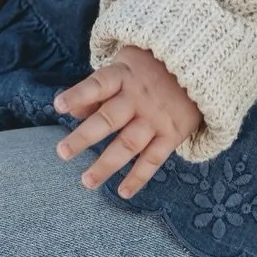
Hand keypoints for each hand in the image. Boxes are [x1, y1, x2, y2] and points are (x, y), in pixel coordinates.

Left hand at [54, 46, 200, 198]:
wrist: (199, 65)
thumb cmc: (151, 66)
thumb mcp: (126, 64)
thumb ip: (100, 87)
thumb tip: (73, 110)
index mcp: (124, 75)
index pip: (98, 84)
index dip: (79, 94)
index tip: (58, 106)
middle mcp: (138, 97)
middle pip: (109, 119)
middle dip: (84, 136)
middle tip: (62, 152)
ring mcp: (155, 117)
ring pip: (128, 144)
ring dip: (106, 164)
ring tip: (86, 181)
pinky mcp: (172, 134)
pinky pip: (153, 159)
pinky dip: (139, 177)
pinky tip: (122, 192)